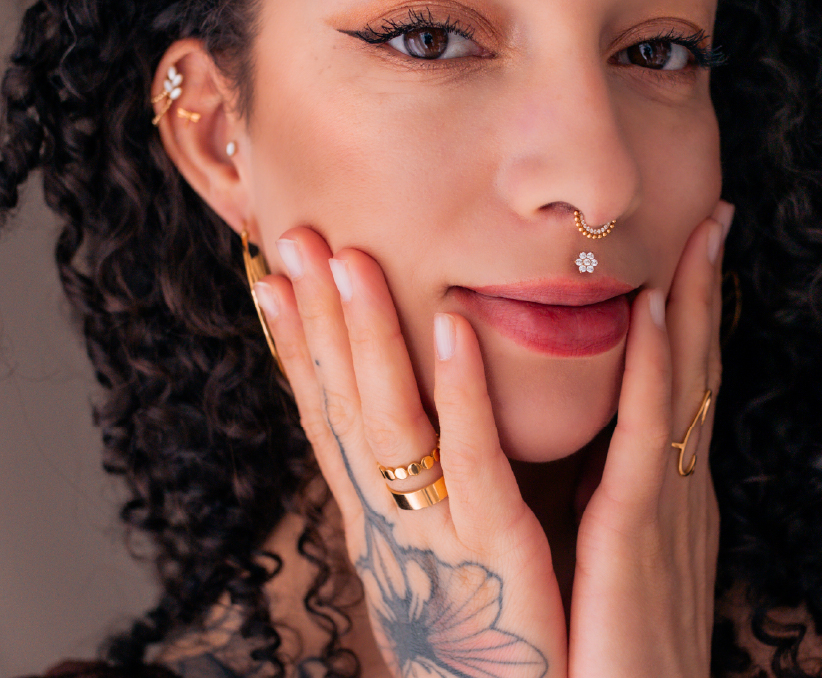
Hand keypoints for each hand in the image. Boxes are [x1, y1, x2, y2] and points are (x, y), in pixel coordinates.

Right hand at [253, 229, 566, 677]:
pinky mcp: (497, 551)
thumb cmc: (474, 642)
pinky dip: (457, 391)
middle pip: (342, 404)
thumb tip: (406, 423)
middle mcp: (389, 520)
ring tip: (347, 259)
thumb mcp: (427, 556)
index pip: (325, 415)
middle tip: (292, 238)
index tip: (270, 279)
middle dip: (317, 318)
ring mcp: (436, 534)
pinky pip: (471, 460)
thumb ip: (416, 487)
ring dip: (365, 335)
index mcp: (376, 517)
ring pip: (389, 420)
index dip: (295, 347)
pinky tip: (450, 326)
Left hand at [569, 201, 732, 677]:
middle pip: (693, 369)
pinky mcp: (638, 543)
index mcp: (659, 492)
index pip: (677, 382)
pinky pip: (644, 443)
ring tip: (700, 228)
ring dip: (689, 302)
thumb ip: (592, 494)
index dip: (688, 312)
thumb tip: (572, 443)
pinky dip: (655, 373)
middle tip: (714, 213)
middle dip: (703, 289)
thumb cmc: (597, 651)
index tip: (688, 247)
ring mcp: (665, 511)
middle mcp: (674, 490)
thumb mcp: (598, 556)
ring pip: (682, 388)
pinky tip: (655, 312)